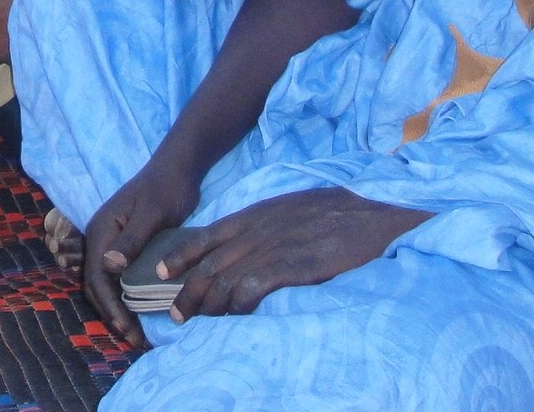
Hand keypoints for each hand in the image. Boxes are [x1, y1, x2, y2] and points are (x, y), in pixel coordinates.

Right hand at [83, 157, 201, 347]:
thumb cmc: (167, 189)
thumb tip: (109, 267)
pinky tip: (138, 309)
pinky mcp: (125, 244)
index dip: (110, 306)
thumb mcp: (153, 214)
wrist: (177, 169)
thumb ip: (132, 239)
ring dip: (116, 308)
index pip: (97, 276)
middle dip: (112, 314)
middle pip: (97, 284)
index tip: (128, 329)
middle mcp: (101, 237)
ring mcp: (111, 241)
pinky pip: (117, 276)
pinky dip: (124, 297)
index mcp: (102, 230)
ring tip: (135, 332)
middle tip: (134, 339)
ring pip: (105, 282)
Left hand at [155, 188, 430, 322]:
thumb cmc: (334, 213)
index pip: (205, 235)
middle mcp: (257, 229)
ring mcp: (273, 246)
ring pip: (225, 277)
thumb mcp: (288, 211)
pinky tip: (236, 315)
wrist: (372, 212)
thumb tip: (245, 246)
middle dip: (187, 290)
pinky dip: (239, 303)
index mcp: (254, 215)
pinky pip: (253, 286)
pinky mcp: (293, 264)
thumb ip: (264, 226)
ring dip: (208, 303)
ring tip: (197, 321)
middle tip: (176, 313)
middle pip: (209, 262)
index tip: (161, 272)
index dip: (180, 255)